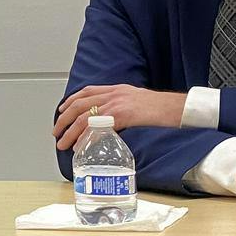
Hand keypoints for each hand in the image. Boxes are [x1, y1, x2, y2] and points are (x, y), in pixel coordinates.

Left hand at [54, 85, 186, 149]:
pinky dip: (85, 137)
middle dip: (64, 119)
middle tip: (56, 132)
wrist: (178, 107)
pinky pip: (97, 127)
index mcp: (117, 89)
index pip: (86, 92)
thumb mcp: (138, 102)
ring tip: (62, 143)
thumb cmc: (163, 108)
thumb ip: (123, 107)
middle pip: (79, 104)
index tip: (61, 111)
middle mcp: (114, 94)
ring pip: (83, 117)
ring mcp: (117, 103)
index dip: (70, 101)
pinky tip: (80, 146)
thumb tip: (113, 121)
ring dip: (69, 132)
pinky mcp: (122, 115)